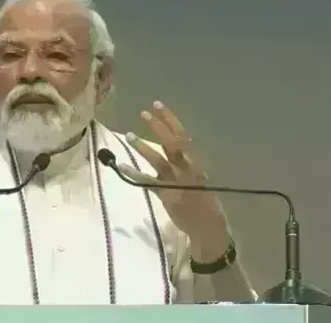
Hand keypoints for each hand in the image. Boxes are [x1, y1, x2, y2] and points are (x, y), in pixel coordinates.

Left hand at [121, 101, 228, 260]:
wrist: (208, 226)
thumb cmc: (203, 199)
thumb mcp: (198, 176)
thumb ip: (185, 161)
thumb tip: (172, 144)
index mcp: (195, 162)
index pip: (183, 135)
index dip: (170, 119)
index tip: (157, 104)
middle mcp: (187, 169)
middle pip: (172, 144)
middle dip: (158, 127)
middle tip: (144, 113)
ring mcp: (176, 182)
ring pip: (159, 161)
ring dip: (144, 147)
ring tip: (130, 135)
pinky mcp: (167, 196)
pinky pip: (148, 183)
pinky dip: (134, 174)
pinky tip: (122, 166)